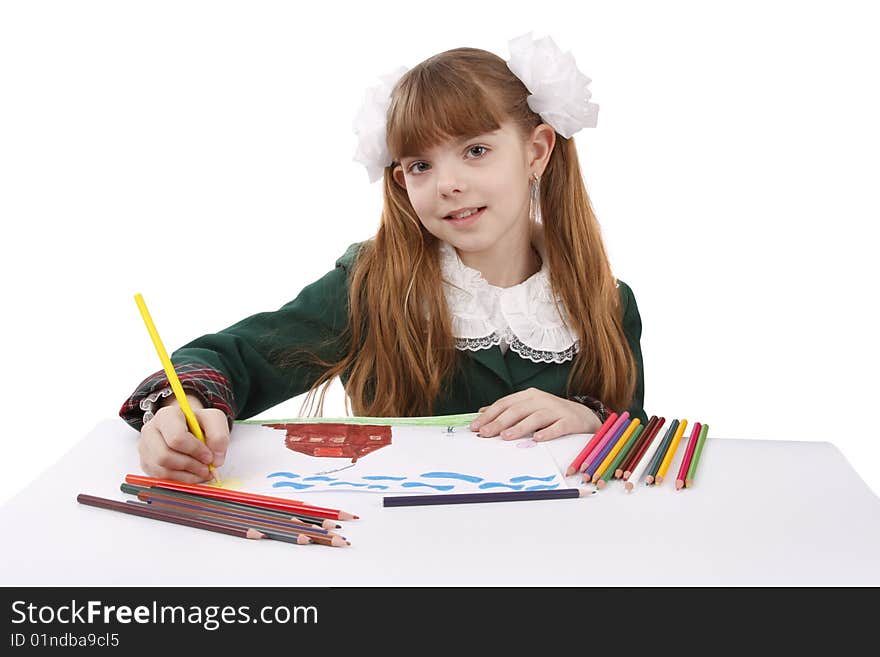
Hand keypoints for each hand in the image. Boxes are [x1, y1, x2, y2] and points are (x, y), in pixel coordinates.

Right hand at [137, 395, 229, 482]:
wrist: (187, 426)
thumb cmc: (198, 423)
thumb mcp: (214, 419)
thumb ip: (219, 435)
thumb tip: (216, 459)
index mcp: (166, 416)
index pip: (176, 438)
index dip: (195, 450)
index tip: (209, 456)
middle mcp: (150, 431)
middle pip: (165, 456)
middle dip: (190, 465)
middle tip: (207, 467)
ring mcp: (145, 448)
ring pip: (162, 469)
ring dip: (187, 475)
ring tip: (202, 471)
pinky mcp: (147, 463)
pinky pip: (161, 478)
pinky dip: (181, 480)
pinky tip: (193, 475)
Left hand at [469, 388, 602, 441]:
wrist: (584, 416)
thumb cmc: (552, 414)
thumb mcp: (529, 408)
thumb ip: (508, 410)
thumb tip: (482, 413)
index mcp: (529, 396)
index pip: (504, 403)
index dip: (489, 415)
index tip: (475, 427)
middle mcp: (541, 400)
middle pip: (517, 410)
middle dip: (499, 422)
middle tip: (485, 434)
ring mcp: (556, 409)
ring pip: (535, 417)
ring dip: (519, 427)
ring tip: (506, 436)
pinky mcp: (570, 421)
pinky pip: (558, 427)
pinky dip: (547, 432)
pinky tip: (537, 439)